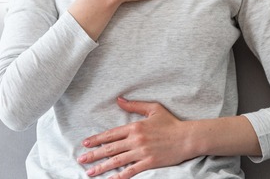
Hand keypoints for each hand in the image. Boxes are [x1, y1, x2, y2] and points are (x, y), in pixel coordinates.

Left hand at [77, 97, 194, 177]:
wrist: (187, 137)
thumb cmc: (171, 122)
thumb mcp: (153, 109)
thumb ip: (134, 105)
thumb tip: (119, 99)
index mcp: (135, 126)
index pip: (111, 134)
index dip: (97, 139)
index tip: (85, 143)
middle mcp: (136, 140)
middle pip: (110, 148)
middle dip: (94, 155)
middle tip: (81, 159)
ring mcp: (142, 152)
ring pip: (117, 161)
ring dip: (102, 167)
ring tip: (90, 172)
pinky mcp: (149, 162)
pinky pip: (131, 171)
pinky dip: (119, 176)